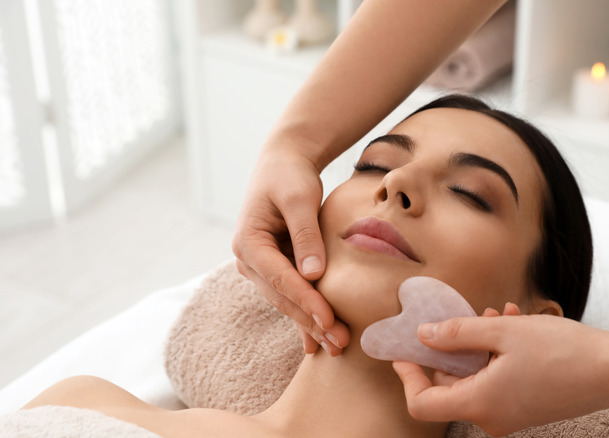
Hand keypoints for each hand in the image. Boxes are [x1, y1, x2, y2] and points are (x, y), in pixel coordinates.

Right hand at [232, 146, 349, 354]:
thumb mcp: (299, 198)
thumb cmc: (291, 176)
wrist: (284, 163)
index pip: (280, 279)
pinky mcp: (275, 268)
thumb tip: (314, 275)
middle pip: (282, 297)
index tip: (329, 320)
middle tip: (339, 343)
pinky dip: (305, 317)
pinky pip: (291, 296)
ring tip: (336, 346)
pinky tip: (317, 342)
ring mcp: (260, 267)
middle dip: (311, 321)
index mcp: (249, 242)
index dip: (306, 301)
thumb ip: (306, 235)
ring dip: (310, 324)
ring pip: (287, 302)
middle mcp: (248, 259)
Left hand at [392, 304, 608, 434]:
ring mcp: (509, 416)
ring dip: (480, 345)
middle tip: (470, 316)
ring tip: (502, 315)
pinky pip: (496, 382)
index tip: (404, 350)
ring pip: (476, 378)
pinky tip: (516, 326)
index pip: (422, 403)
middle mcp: (491, 419)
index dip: (408, 376)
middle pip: (449, 386)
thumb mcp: (502, 332)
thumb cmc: (562, 351)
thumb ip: (456, 334)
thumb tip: (423, 336)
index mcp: (479, 404)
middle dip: (454, 347)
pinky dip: (498, 356)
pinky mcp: (524, 409)